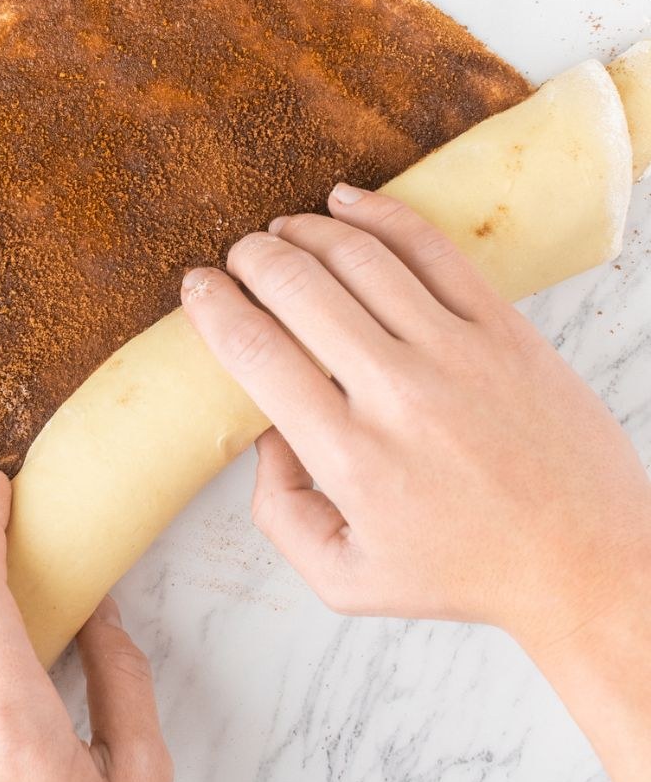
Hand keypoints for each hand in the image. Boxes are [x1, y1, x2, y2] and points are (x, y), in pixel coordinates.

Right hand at [180, 185, 650, 652]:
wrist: (584, 558)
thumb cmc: (463, 570)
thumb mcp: (343, 579)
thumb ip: (277, 512)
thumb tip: (262, 431)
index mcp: (351, 458)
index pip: (257, 354)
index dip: (214, 308)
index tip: (197, 288)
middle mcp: (397, 394)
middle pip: (299, 288)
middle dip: (252, 259)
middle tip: (238, 257)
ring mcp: (455, 352)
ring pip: (359, 257)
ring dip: (304, 230)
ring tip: (281, 230)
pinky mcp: (502, 328)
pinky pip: (431, 249)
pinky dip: (379, 214)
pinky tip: (345, 202)